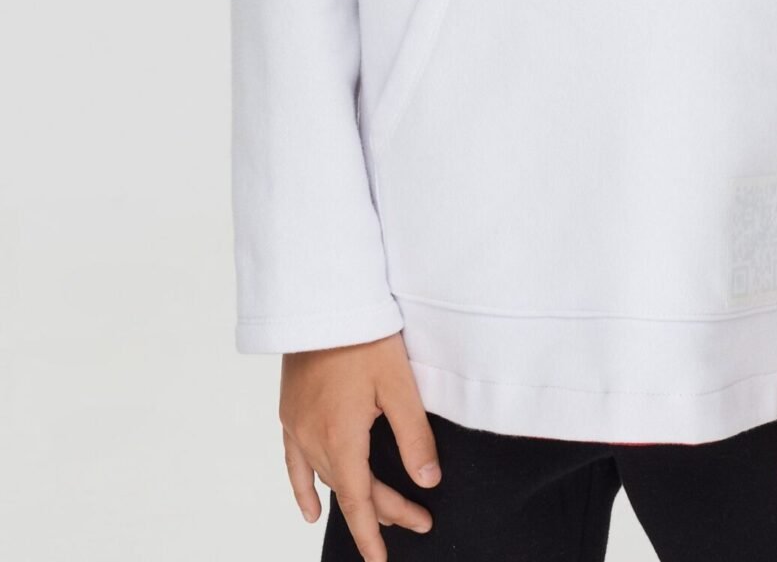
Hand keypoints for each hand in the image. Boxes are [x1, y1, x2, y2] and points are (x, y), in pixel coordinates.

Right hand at [279, 332, 441, 561]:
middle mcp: (313, 437)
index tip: (381, 561)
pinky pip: (294, 462)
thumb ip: (414, 435)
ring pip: (325, 477)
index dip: (374, 533)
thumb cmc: (363, 334)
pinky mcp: (290, 411)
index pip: (359, 501)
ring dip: (352, 498)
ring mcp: (297, 426)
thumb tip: (427, 480)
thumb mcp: (399, 384)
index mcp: (341, 436)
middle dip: (382, 510)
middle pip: (349, 490)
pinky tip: (310, 508)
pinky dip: (304, 487)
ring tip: (377, 518)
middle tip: (418, 519)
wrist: (322, 298)